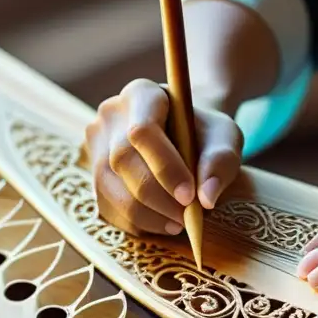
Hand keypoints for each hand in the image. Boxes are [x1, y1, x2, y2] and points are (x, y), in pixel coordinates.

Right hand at [85, 79, 243, 234]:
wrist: (185, 139)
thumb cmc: (204, 134)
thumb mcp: (225, 138)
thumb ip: (221, 161)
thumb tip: (206, 198)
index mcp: (141, 94)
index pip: (142, 130)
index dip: (165, 167)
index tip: (190, 196)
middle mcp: (110, 115)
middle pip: (121, 160)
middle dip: (155, 196)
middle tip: (186, 217)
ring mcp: (95, 145)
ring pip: (109, 187)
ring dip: (145, 214)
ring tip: (178, 223)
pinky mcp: (93, 175)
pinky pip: (106, 206)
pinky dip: (135, 223)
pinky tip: (162, 224)